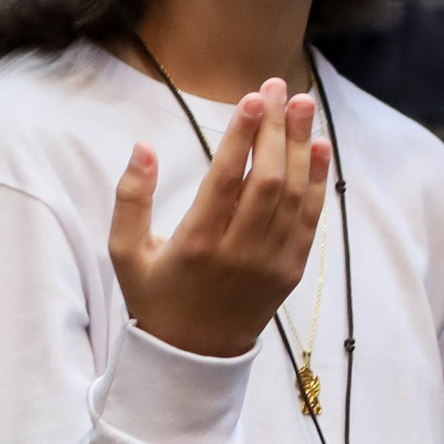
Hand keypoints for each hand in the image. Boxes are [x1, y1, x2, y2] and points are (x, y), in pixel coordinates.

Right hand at [109, 79, 330, 358]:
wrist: (192, 357)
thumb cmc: (153, 297)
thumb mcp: (124, 252)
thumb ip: (130, 198)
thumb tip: (143, 147)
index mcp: (195, 244)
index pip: (226, 179)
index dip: (242, 136)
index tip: (252, 98)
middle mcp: (238, 252)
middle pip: (267, 180)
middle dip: (276, 129)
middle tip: (278, 87)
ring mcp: (269, 262)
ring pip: (293, 195)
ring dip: (301, 146)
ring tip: (303, 104)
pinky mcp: (290, 271)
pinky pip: (309, 219)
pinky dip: (318, 182)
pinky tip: (320, 147)